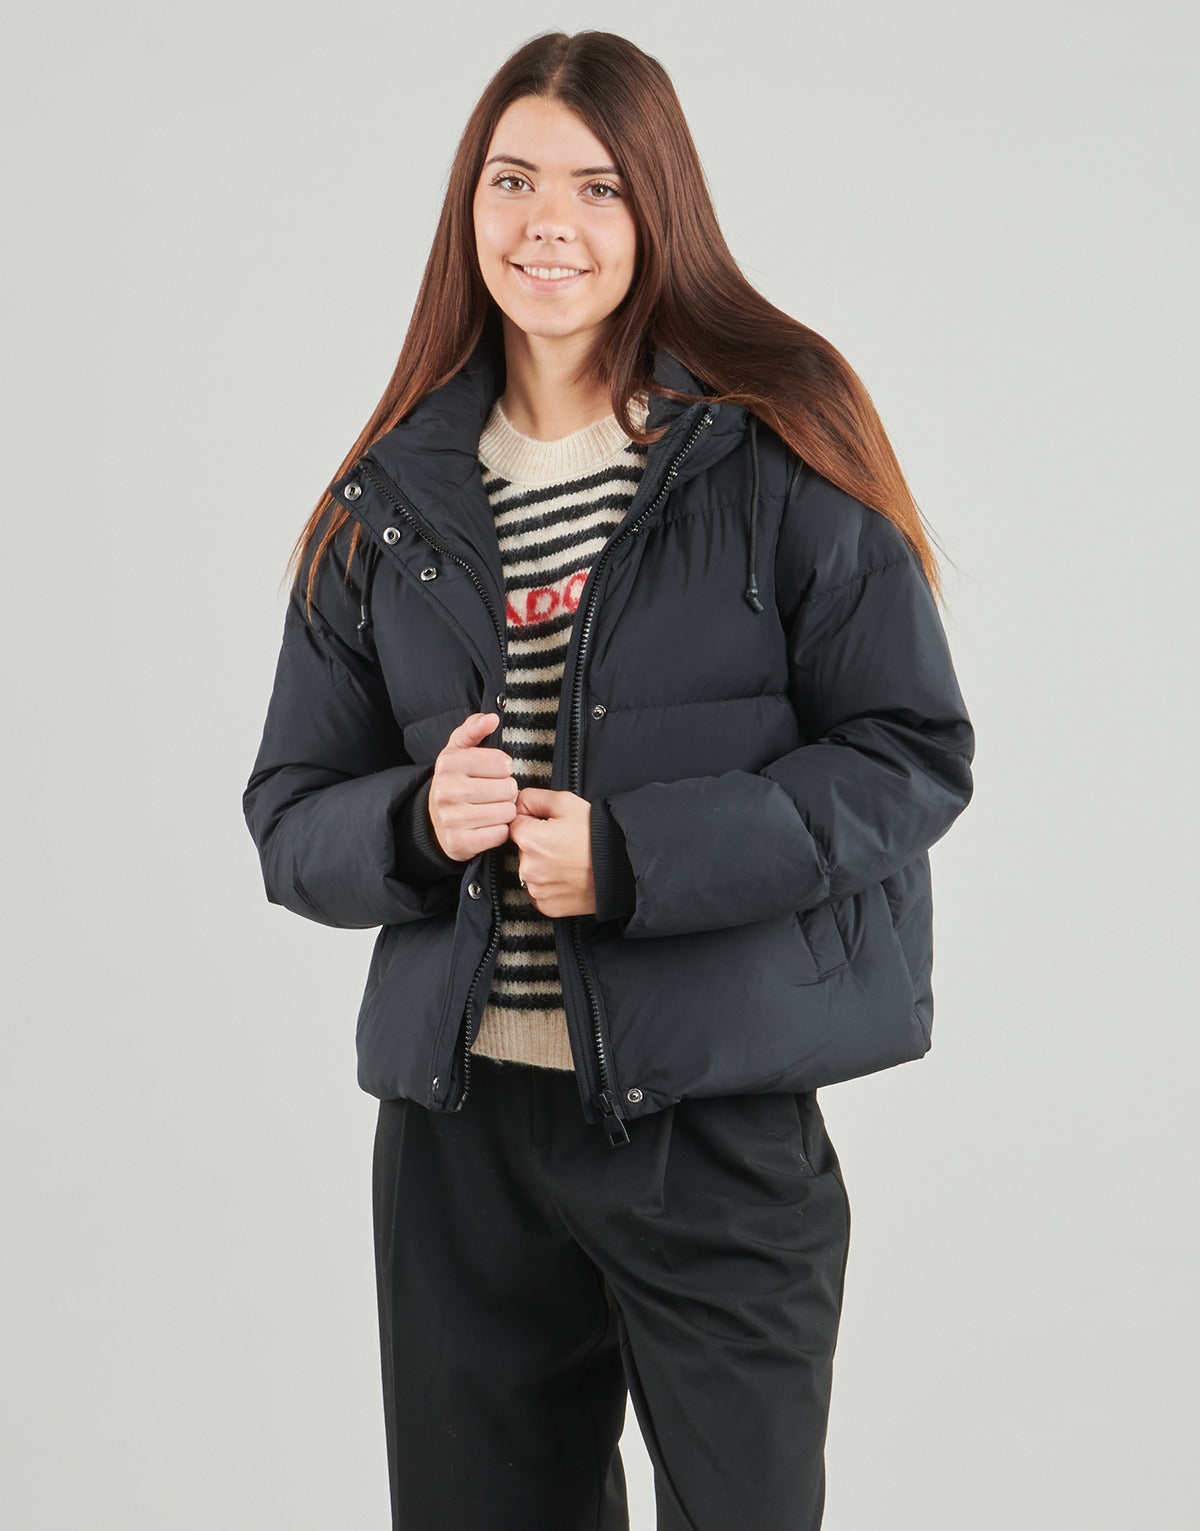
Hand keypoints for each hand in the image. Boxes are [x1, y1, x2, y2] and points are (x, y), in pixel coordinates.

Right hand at [426, 712, 518, 861]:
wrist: (436, 819)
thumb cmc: (455, 781)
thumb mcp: (459, 751)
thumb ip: (474, 729)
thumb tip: (491, 717)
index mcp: (449, 763)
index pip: (501, 762)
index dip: (504, 768)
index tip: (495, 772)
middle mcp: (446, 790)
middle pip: (506, 788)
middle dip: (507, 791)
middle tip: (495, 793)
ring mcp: (451, 818)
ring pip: (505, 812)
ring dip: (505, 812)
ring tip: (492, 809)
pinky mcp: (458, 843)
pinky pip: (498, 835)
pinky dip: (499, 831)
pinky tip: (488, 826)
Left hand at [508, 787, 596, 917]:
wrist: (624, 868)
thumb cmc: (600, 836)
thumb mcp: (568, 803)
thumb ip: (535, 798)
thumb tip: (519, 801)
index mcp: (529, 839)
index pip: (515, 823)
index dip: (534, 820)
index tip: (552, 824)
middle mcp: (528, 867)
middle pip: (523, 848)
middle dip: (539, 843)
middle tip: (567, 842)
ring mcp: (537, 890)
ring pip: (531, 870)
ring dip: (544, 865)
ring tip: (571, 860)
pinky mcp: (547, 906)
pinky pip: (540, 891)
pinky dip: (551, 885)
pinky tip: (569, 876)